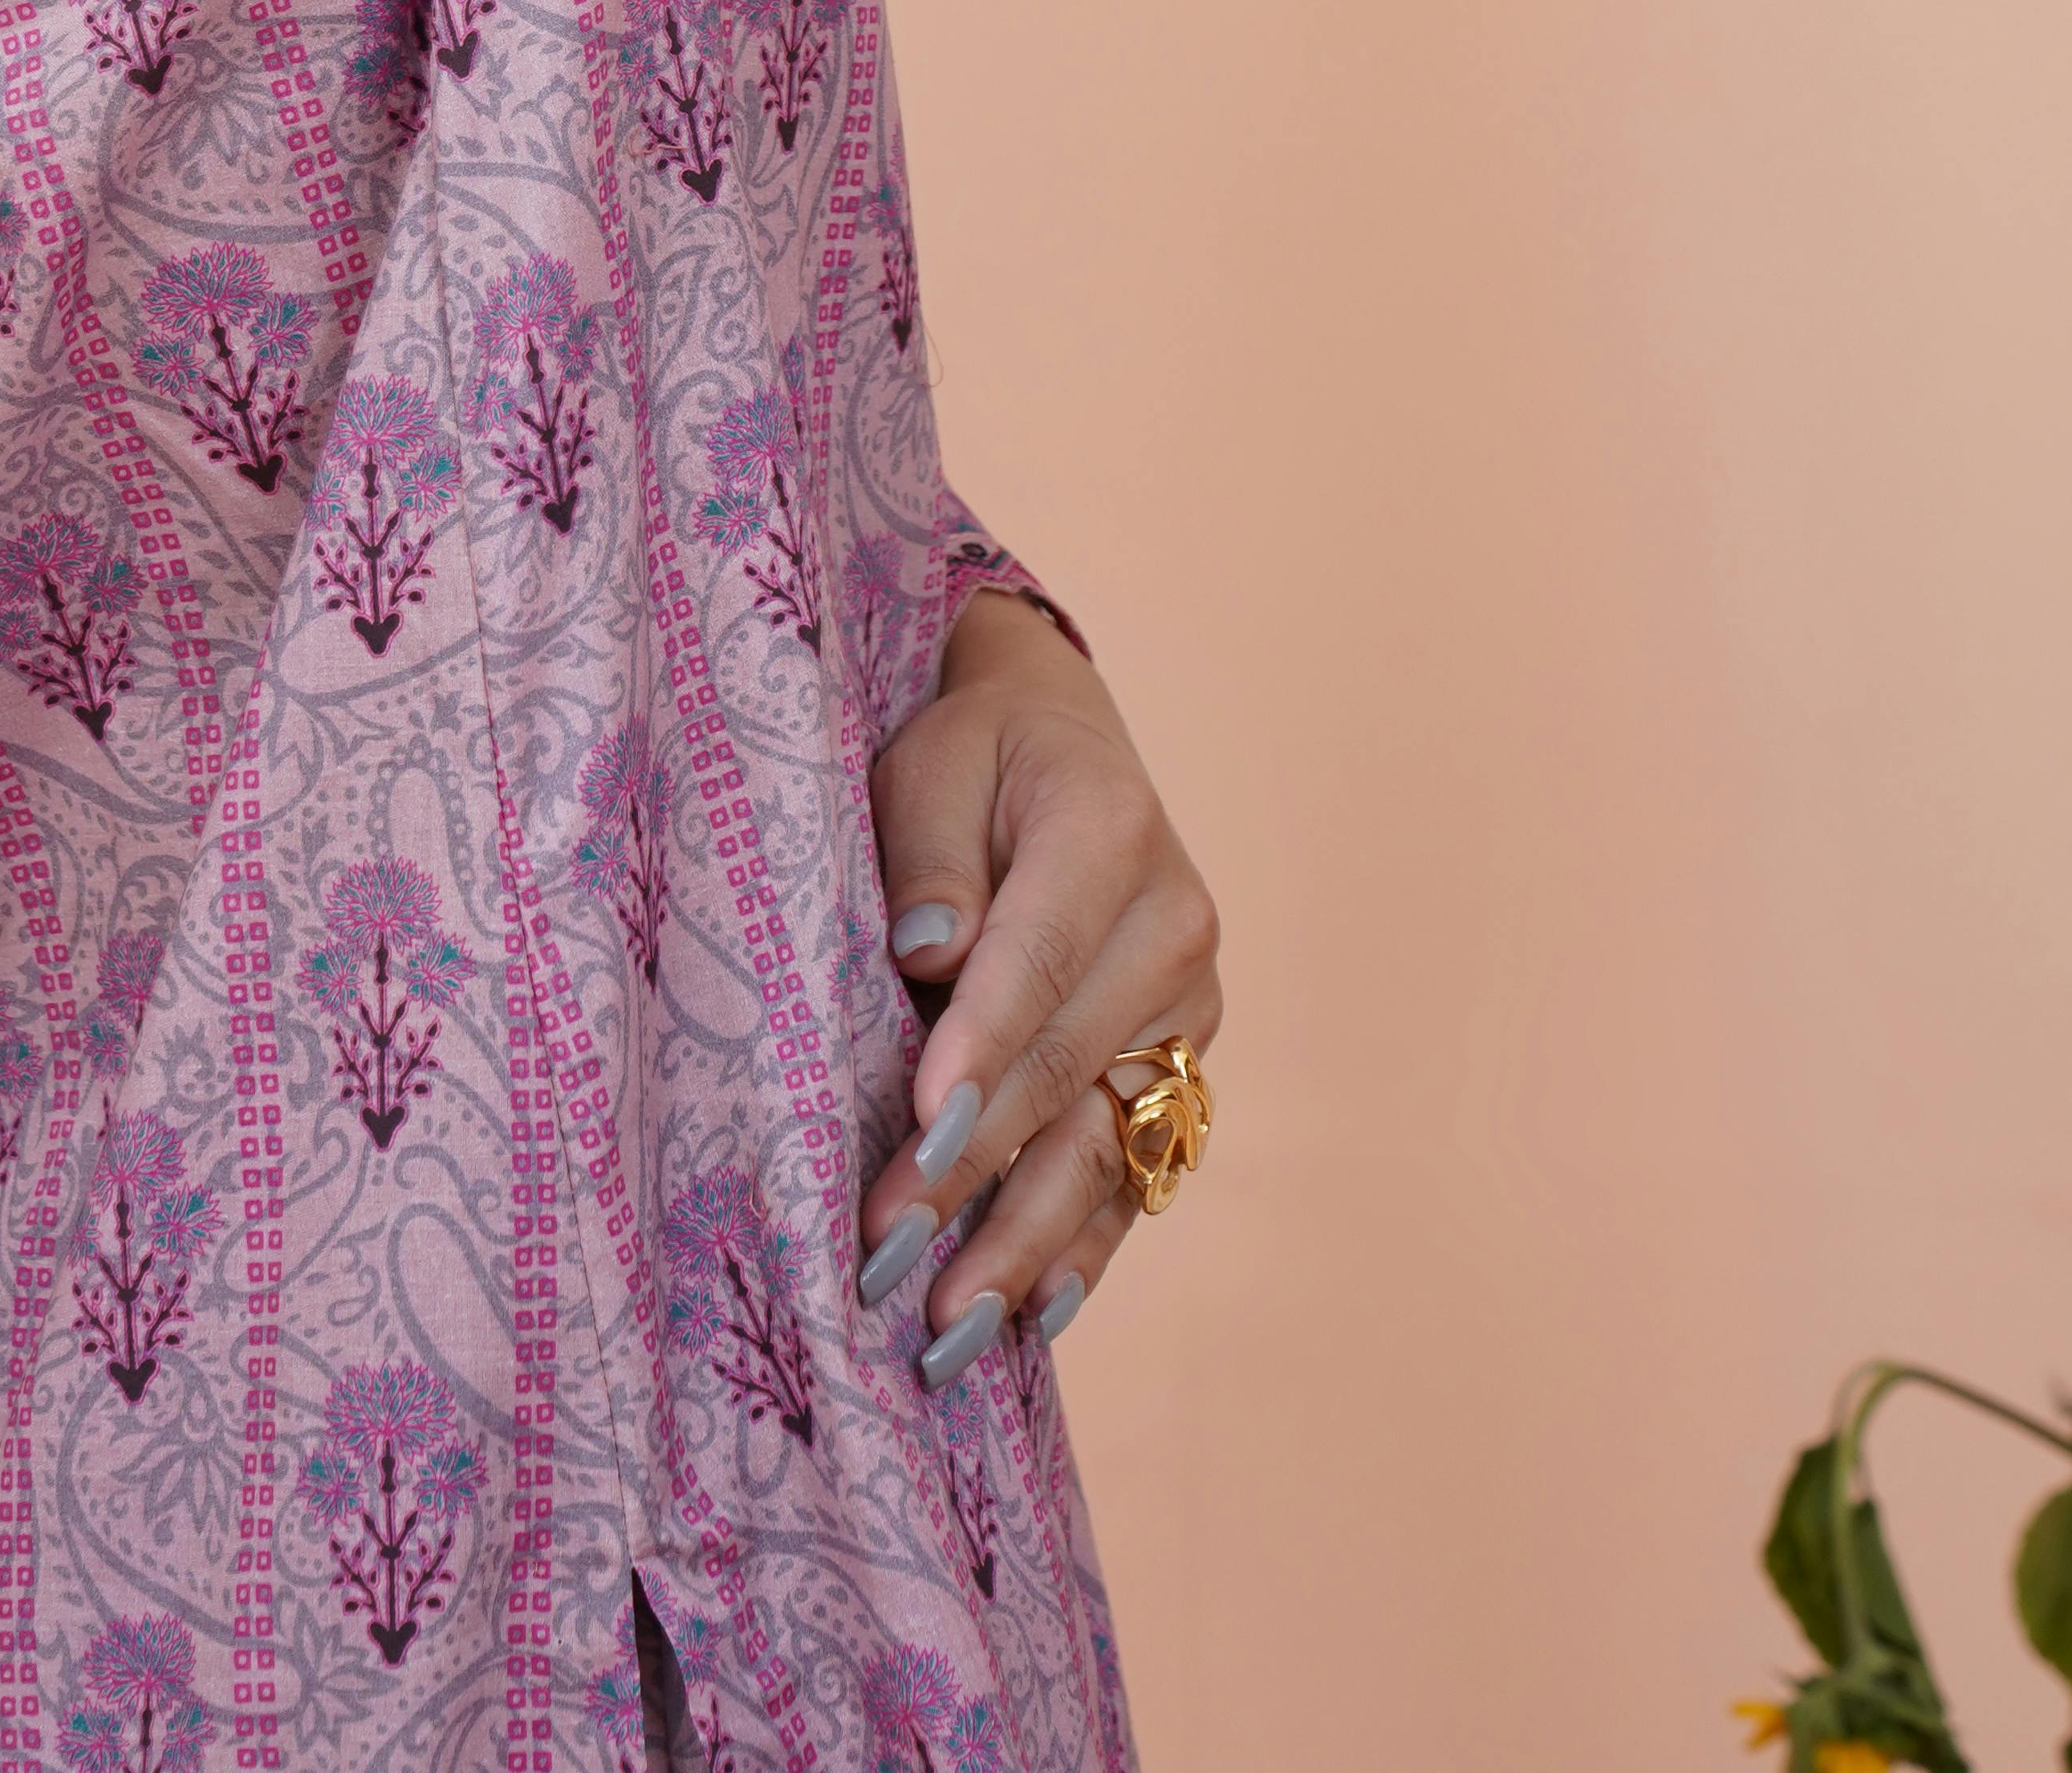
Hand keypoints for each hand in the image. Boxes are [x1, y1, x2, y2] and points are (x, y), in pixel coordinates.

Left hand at [859, 589, 1221, 1370]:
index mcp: (1109, 829)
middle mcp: (1173, 925)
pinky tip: (1033, 1317)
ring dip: (1023, 1243)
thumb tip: (927, 951)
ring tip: (947, 1331)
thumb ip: (926, 850)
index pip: (1037, 958)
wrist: (1058, 740)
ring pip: (1103, 1143)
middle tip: (884, 1261)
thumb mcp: (928, 760)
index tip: (918, 1132)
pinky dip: (1083, 1247)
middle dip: (973, 1173)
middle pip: (1065, 1069)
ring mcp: (1187, 1007)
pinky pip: (1134, 1169)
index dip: (979, 1052)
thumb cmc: (971, 753)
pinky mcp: (1179, 1066)